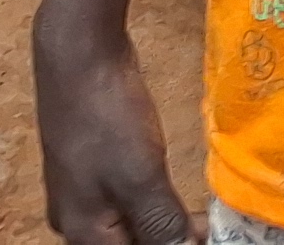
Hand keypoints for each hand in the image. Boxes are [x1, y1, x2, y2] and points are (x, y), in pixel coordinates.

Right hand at [30, 20, 194, 244]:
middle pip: (126, 244)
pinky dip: (151, 206)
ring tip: (200, 222)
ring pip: (125, 226)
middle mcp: (75, 221)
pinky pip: (124, 202)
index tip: (205, 238)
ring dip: (162, 227)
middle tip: (207, 230)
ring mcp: (81, 193)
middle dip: (166, 240)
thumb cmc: (107, 118)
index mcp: (83, 233)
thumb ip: (161, 223)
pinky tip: (174, 197)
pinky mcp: (92, 166)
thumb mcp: (139, 177)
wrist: (78, 57)